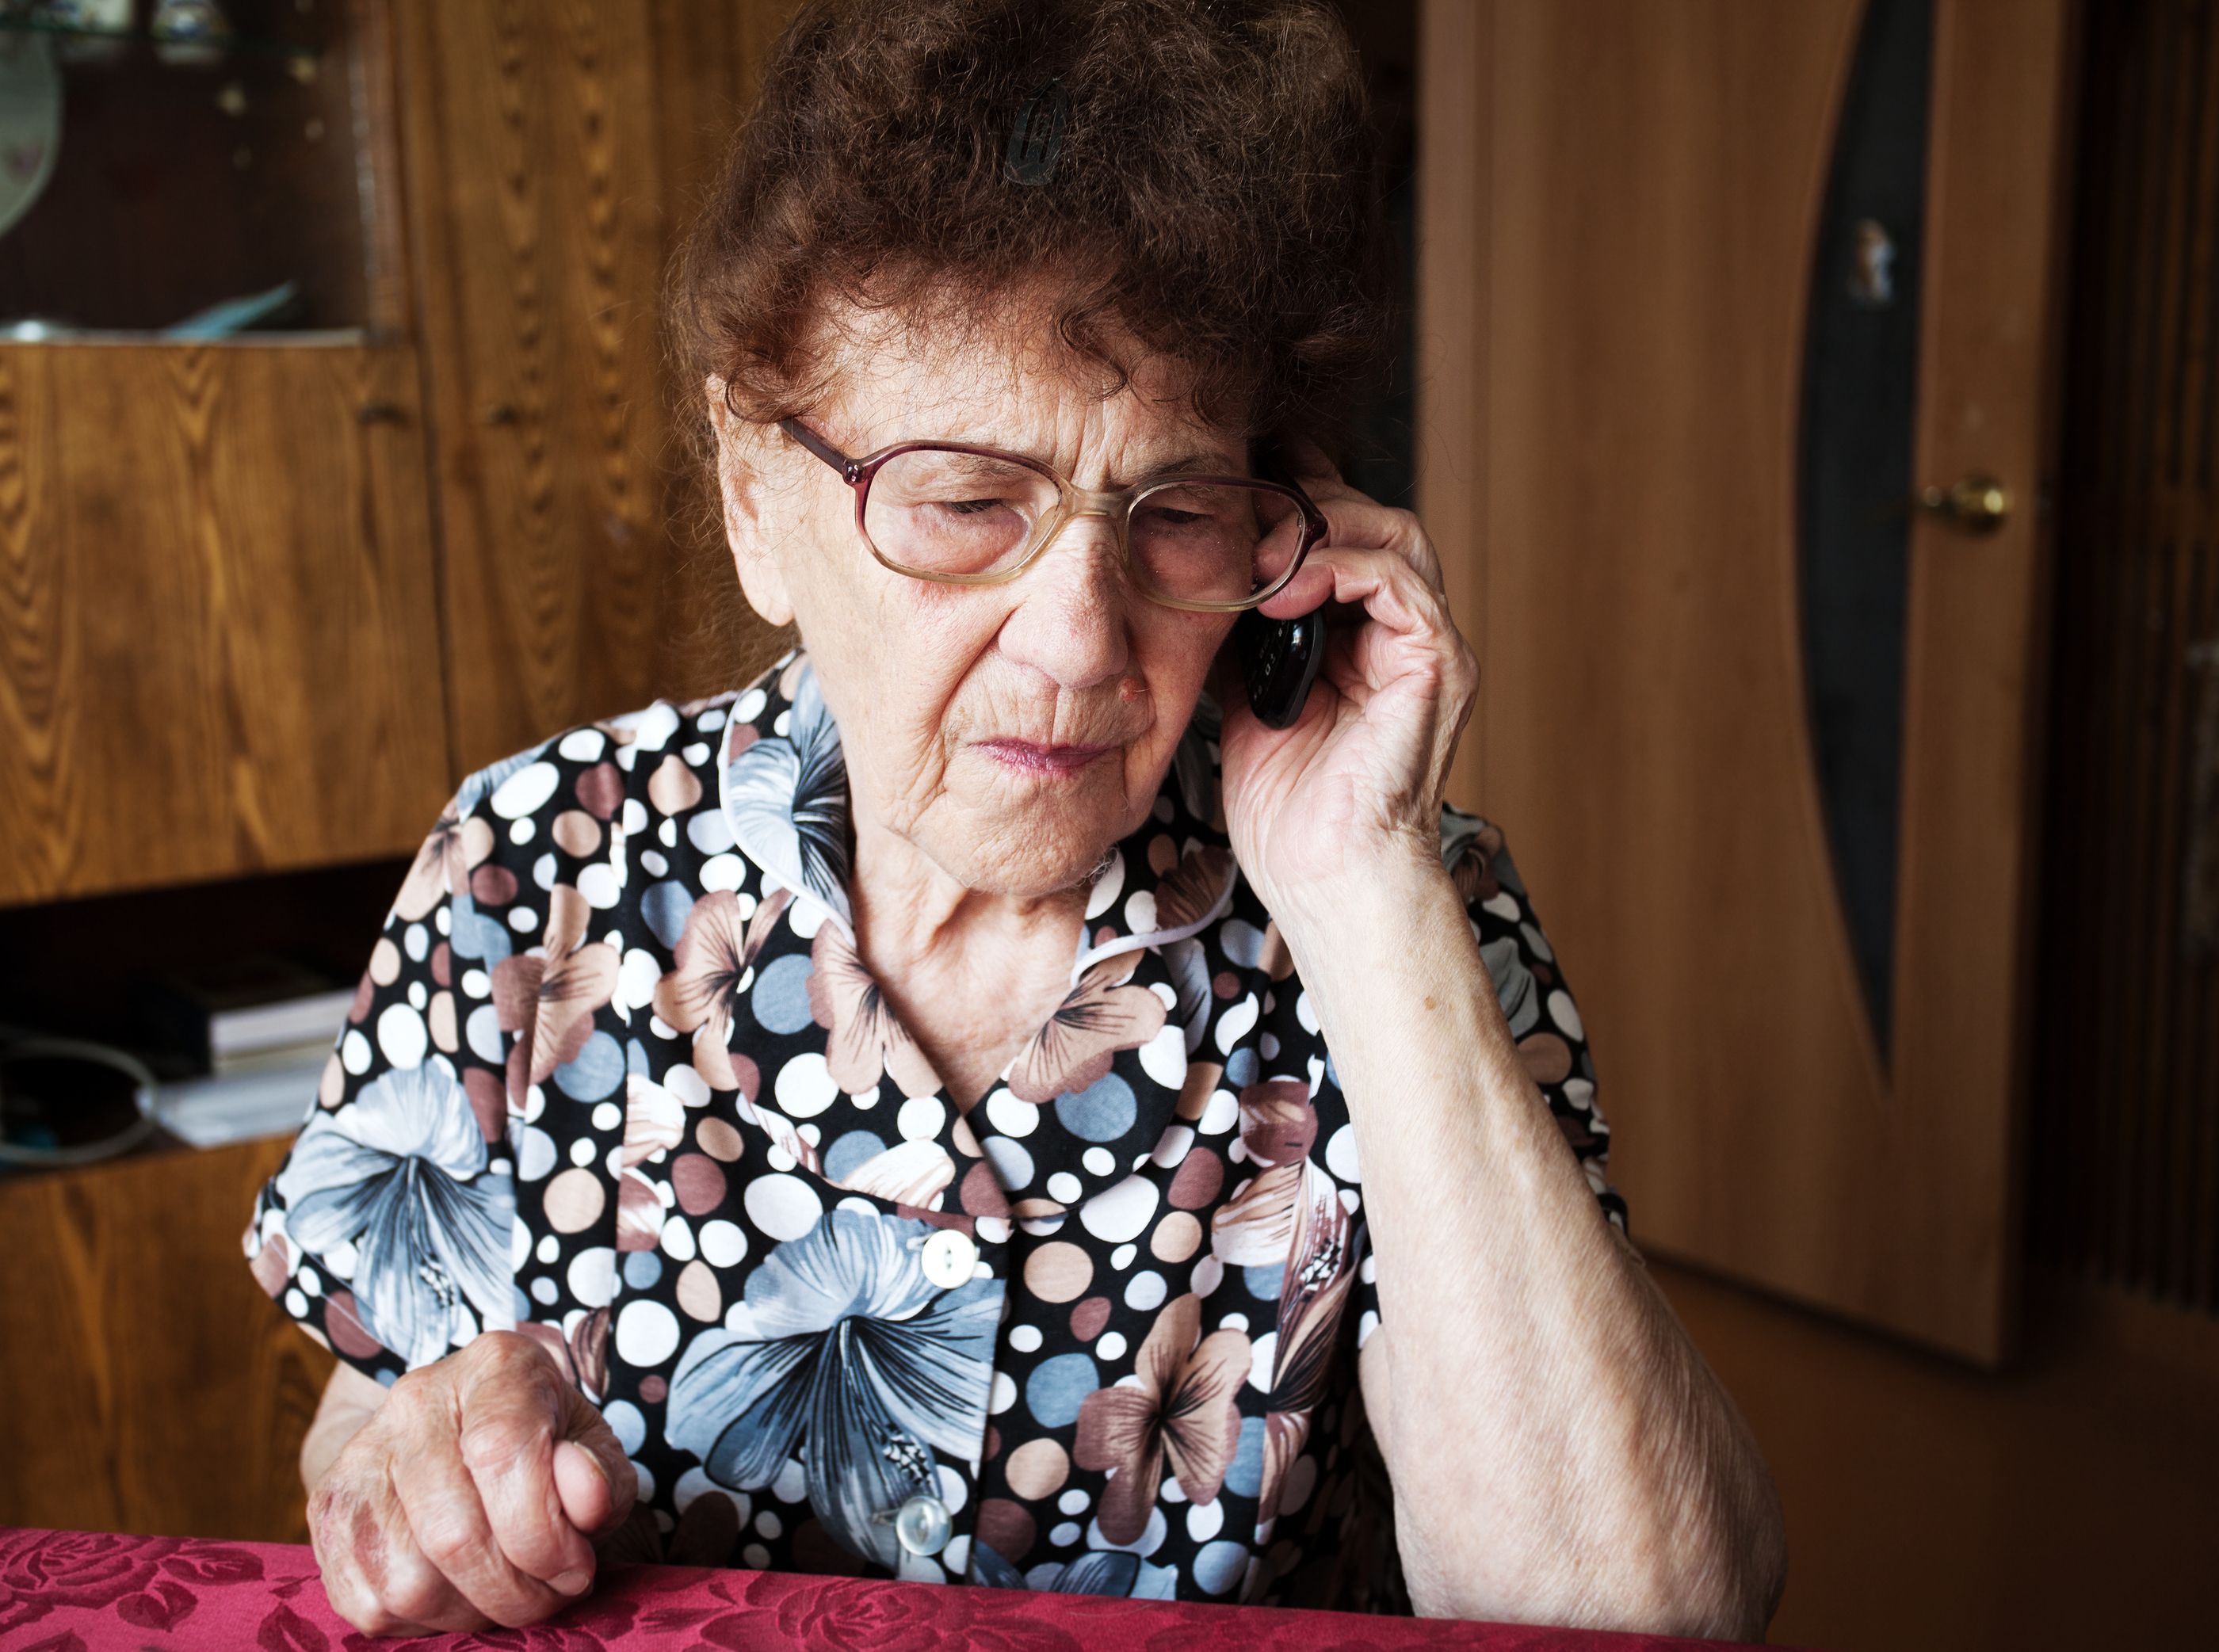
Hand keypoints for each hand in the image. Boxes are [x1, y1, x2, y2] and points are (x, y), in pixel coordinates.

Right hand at [307, 1332, 635, 1636]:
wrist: (462, 1436)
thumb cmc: (544, 1448)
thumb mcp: (594, 1452)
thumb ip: (603, 1477)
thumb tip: (584, 1491)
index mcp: (495, 1367)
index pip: (503, 1452)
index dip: (543, 1534)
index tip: (575, 1567)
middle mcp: (417, 1400)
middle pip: (452, 1533)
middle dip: (513, 1591)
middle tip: (546, 1595)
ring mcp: (360, 1454)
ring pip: (407, 1581)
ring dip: (468, 1612)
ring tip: (504, 1594)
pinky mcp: (327, 1509)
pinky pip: (368, 1604)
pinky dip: (421, 1623)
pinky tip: (456, 1594)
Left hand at [1214, 435, 1476, 917]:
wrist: (1322, 878)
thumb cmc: (1287, 809)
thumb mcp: (1245, 695)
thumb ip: (1241, 633)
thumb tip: (1201, 575)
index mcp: (1367, 639)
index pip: (1345, 537)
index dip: (1297, 500)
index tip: (1237, 479)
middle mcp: (1406, 634)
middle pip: (1374, 520)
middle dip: (1307, 502)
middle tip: (1242, 512)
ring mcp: (1429, 646)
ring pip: (1395, 533)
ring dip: (1321, 530)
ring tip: (1261, 557)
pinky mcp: (1438, 663)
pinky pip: (1398, 579)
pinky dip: (1340, 566)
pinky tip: (1285, 588)